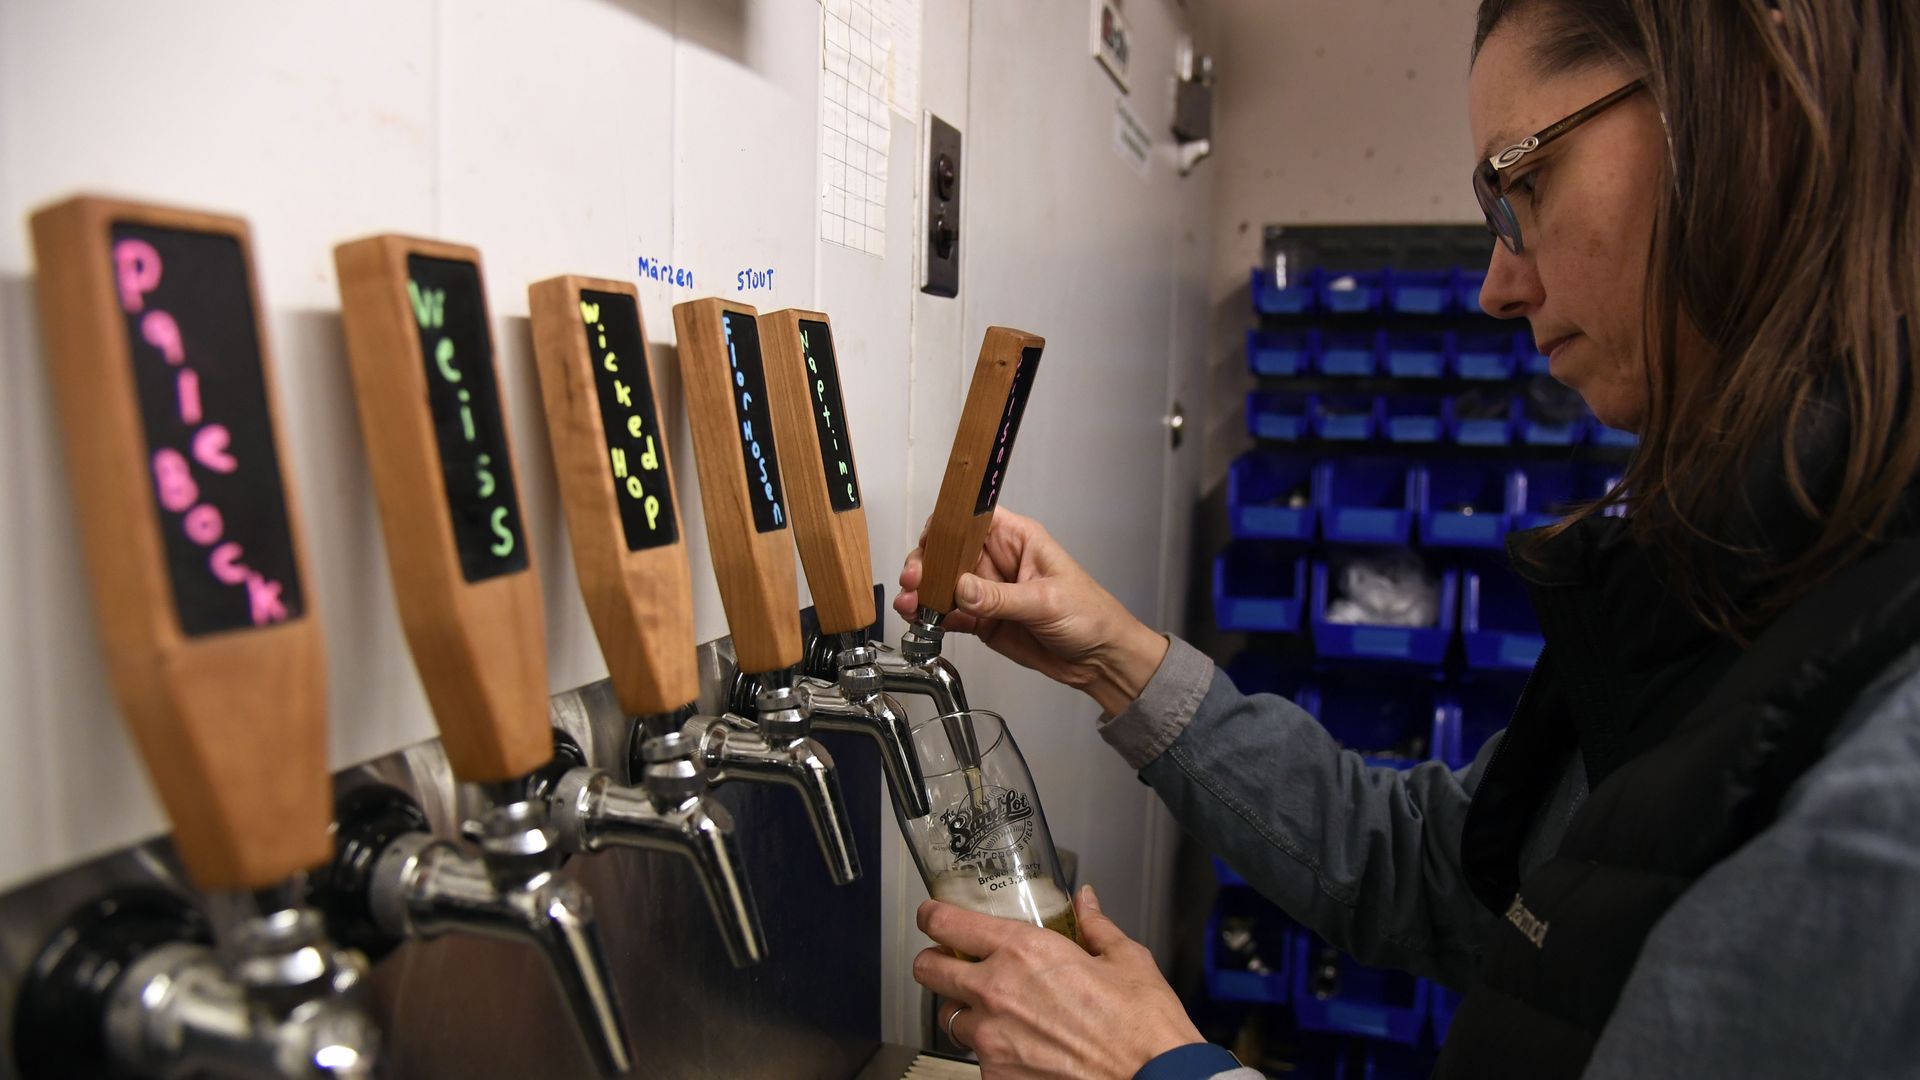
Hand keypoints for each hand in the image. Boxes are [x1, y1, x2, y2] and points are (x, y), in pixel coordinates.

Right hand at [894, 508, 1168, 714]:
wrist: (1099, 659)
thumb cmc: (1090, 616)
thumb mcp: (1047, 601)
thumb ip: (1001, 597)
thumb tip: (962, 588)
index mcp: (1018, 540)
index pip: (974, 517)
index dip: (948, 523)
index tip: (930, 539)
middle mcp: (998, 561)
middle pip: (950, 551)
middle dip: (927, 562)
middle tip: (915, 579)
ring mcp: (988, 591)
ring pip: (944, 583)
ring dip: (923, 591)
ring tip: (911, 603)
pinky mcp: (983, 619)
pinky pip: (950, 613)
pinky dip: (932, 617)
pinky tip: (921, 620)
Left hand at [912, 884, 1203, 1078]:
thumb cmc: (1143, 1028)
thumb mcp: (1126, 960)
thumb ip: (1096, 927)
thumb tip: (1086, 903)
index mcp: (1024, 952)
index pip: (947, 923)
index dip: (932, 916)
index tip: (933, 916)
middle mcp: (997, 993)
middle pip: (928, 970)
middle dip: (936, 962)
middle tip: (953, 963)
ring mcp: (992, 1040)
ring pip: (950, 1018)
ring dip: (966, 1011)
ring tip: (998, 1012)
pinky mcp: (998, 1077)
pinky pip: (978, 1058)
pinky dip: (993, 1051)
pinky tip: (1025, 1047)